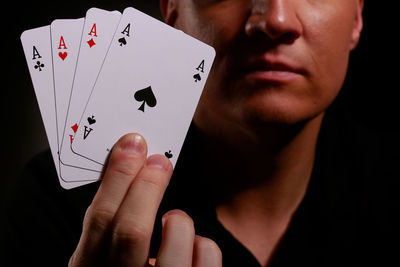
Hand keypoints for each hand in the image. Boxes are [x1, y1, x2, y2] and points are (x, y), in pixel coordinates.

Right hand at [69, 133, 221, 266]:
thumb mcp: (102, 260)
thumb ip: (109, 228)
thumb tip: (129, 172)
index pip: (100, 220)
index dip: (118, 176)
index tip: (132, 143)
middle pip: (131, 230)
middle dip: (146, 185)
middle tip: (158, 160)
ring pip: (173, 240)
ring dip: (177, 218)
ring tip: (172, 221)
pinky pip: (206, 255)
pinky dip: (202, 242)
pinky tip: (191, 248)